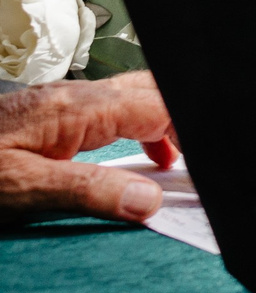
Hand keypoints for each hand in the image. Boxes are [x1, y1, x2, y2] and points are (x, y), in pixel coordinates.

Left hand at [0, 72, 175, 221]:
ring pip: (136, 98)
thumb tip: (147, 199)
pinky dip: (136, 127)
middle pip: (154, 94)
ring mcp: (66, 99)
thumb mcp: (23, 187)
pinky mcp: (55, 111)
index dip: (186, 137)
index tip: (194, 171)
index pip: (159, 109)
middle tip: (185, 167)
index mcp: (78, 109)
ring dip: (161, 126)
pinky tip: (133, 152)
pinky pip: (113, 108)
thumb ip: (87, 191)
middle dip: (178, 127)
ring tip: (169, 164)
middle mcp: (77, 96)